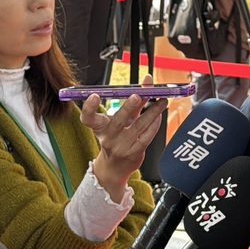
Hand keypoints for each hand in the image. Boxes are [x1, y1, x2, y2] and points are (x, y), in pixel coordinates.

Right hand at [83, 75, 168, 198]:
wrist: (115, 168)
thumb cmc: (118, 138)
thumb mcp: (122, 120)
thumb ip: (136, 100)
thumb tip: (148, 80)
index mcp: (100, 127)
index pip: (88, 118)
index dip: (89, 107)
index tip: (94, 95)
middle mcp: (108, 137)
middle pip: (117, 121)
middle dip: (128, 107)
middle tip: (137, 95)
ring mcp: (120, 147)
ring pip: (138, 127)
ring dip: (152, 112)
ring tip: (162, 101)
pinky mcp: (133, 154)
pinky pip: (146, 138)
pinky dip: (154, 126)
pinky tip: (159, 116)